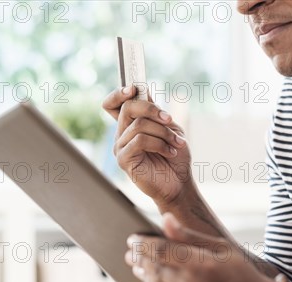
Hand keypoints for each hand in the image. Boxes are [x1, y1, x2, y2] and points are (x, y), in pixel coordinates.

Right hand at [102, 86, 192, 205]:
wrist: (179, 183)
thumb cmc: (175, 156)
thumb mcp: (170, 128)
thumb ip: (155, 111)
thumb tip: (142, 90)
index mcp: (130, 124)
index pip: (113, 104)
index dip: (119, 93)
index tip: (134, 88)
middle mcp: (122, 134)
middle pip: (127, 107)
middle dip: (151, 109)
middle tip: (168, 119)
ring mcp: (120, 146)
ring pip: (139, 125)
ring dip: (164, 132)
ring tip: (177, 143)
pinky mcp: (123, 159)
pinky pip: (140, 141)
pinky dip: (160, 144)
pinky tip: (170, 152)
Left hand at [125, 213, 274, 281]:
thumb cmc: (240, 274)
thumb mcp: (221, 248)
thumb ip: (189, 236)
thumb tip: (164, 219)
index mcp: (201, 265)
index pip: (159, 250)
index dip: (142, 243)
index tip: (133, 238)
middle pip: (152, 268)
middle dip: (138, 258)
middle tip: (130, 252)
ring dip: (144, 274)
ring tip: (139, 266)